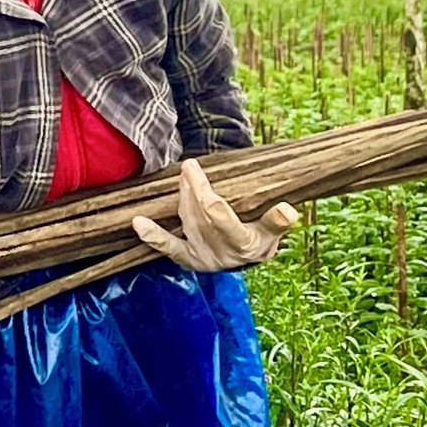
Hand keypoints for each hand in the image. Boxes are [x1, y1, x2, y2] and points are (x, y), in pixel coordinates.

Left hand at [132, 157, 298, 272]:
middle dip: (195, 190)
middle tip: (189, 167)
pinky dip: (153, 236)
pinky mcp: (187, 259)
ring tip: (184, 175)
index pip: (225, 223)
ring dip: (183, 198)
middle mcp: (221, 255)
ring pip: (187, 222)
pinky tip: (138, 224)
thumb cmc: (261, 237)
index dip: (211, 203)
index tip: (203, 182)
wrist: (246, 260)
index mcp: (245, 246)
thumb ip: (277, 221)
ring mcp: (201, 257)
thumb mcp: (273, 231)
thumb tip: (288, 209)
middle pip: (203, 218)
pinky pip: (168, 247)